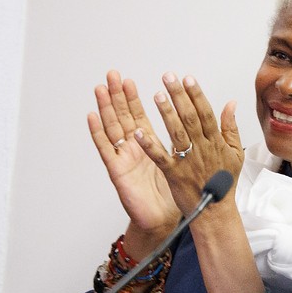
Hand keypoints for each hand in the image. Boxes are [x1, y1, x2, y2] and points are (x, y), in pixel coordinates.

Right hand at [87, 71, 179, 239]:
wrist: (165, 217)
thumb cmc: (175, 190)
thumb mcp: (186, 160)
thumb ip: (192, 137)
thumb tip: (199, 117)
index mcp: (150, 144)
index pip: (141, 115)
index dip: (137, 98)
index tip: (132, 79)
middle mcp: (134, 147)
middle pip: (124, 117)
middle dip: (119, 96)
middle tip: (113, 75)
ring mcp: (124, 157)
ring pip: (113, 127)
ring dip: (106, 107)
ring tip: (101, 88)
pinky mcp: (118, 170)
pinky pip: (106, 149)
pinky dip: (98, 132)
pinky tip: (92, 116)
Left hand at [133, 72, 244, 216]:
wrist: (216, 211)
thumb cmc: (223, 183)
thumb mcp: (236, 153)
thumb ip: (231, 127)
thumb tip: (231, 104)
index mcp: (217, 143)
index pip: (206, 113)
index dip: (196, 95)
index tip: (187, 79)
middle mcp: (203, 149)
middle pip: (191, 118)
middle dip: (179, 96)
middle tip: (168, 77)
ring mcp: (188, 161)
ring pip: (176, 133)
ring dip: (166, 114)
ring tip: (157, 95)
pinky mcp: (174, 174)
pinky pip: (160, 157)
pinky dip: (149, 145)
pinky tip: (138, 132)